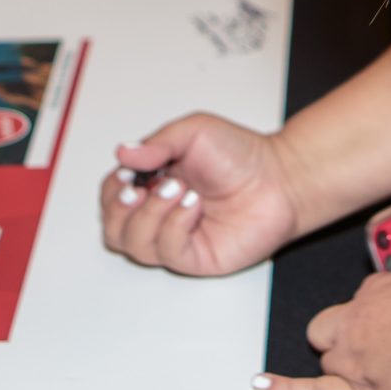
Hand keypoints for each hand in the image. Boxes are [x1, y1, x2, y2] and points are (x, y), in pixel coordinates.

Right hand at [102, 113, 307, 277]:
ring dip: (150, 214)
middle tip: (140, 188)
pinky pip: (166, 253)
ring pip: (132, 244)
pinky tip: (193, 207)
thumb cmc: (241, 155)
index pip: (112, 195)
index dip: (112, 188)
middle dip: (118, 208)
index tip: (129, 173)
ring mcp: (175, 237)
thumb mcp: (194, 132)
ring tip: (180, 191)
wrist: (279, 178)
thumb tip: (122, 154)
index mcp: (152, 182)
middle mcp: (159, 213)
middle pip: (112, 226)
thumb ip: (157, 143)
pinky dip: (173, 227)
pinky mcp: (194, 257)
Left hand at [266, 217, 390, 389]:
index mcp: (383, 289)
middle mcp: (361, 322)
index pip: (370, 294)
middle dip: (346, 331)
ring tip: (360, 368)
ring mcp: (357, 361)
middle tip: (377, 339)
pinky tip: (264, 386)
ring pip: (328, 359)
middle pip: (335, 326)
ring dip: (339, 361)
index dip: (388, 305)